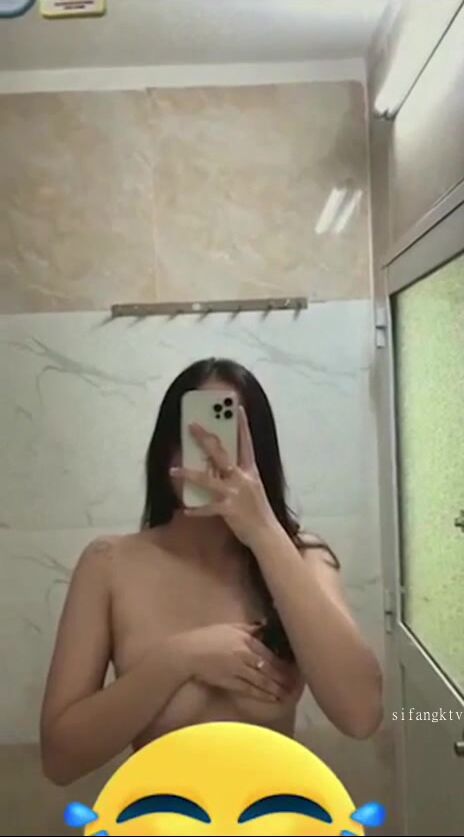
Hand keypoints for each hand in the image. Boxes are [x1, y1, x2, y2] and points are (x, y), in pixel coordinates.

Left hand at [170, 406, 277, 548]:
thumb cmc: (258, 511)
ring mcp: (236, 493)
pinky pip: (208, 508)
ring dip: (188, 474)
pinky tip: (185, 509)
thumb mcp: (253, 488)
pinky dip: (196, 509)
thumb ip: (237, 475)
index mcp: (250, 471)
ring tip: (172, 471)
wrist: (267, 534)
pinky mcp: (230, 510)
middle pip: (221, 454)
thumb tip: (216, 464)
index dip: (242, 425)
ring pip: (207, 479)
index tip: (237, 408)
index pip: (246, 443)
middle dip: (205, 439)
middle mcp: (243, 478)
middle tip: (191, 426)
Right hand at [177, 623, 292, 701]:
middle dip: (283, 677)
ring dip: (276, 688)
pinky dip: (263, 694)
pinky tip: (272, 698)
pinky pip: (250, 689)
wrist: (188, 652)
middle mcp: (245, 653)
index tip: (293, 668)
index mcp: (246, 638)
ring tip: (287, 693)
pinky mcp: (230, 681)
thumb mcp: (230, 627)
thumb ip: (248, 627)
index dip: (283, 662)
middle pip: (269, 667)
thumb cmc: (207, 637)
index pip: (270, 652)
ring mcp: (238, 669)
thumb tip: (264, 626)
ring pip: (262, 680)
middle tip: (295, 684)